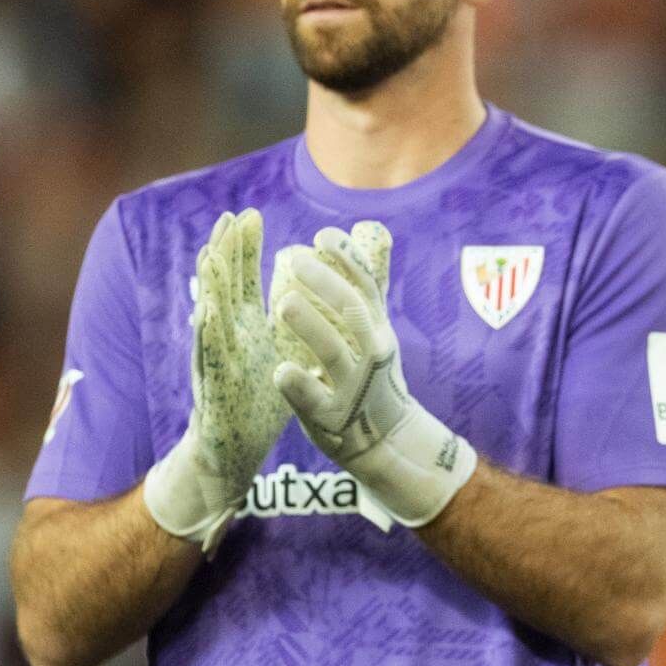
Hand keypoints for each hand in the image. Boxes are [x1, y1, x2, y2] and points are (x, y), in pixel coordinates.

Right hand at [142, 209, 290, 554]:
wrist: (234, 451)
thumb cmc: (257, 399)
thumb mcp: (279, 353)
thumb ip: (289, 321)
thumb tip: (308, 289)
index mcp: (242, 329)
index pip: (241, 279)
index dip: (244, 248)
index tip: (249, 213)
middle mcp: (225, 340)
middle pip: (222, 289)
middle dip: (225, 254)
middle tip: (229, 218)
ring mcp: (215, 364)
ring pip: (209, 318)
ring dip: (209, 288)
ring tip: (211, 255)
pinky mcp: (213, 391)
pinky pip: (210, 361)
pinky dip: (207, 337)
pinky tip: (207, 314)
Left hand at [271, 222, 476, 527]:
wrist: (386, 438)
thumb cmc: (371, 373)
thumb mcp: (376, 326)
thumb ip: (369, 281)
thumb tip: (371, 227)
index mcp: (377, 328)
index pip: (365, 286)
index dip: (346, 259)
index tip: (321, 236)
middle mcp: (372, 354)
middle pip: (353, 312)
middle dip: (324, 283)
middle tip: (292, 258)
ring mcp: (354, 387)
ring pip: (335, 353)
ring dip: (310, 327)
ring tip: (281, 303)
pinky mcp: (334, 418)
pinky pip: (316, 401)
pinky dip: (300, 386)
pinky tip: (280, 371)